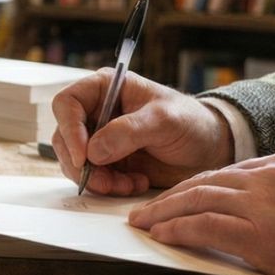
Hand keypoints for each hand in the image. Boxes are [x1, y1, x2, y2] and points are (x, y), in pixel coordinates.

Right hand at [50, 69, 233, 194]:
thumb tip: (93, 151)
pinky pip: (93, 178)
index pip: (67, 103)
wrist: (209, 149)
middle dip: (81, 163)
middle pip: (64, 137)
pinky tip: (135, 184)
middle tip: (104, 180)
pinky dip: (109, 186)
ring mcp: (100, 139)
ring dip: (97, 179)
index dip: (69, 129)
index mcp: (104, 88)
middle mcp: (96, 112)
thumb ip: (128, 131)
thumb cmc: (190, 122)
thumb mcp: (164, 120)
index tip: (83, 155)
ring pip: (75, 161)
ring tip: (127, 184)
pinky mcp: (108, 162)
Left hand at [129, 148, 274, 274]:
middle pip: (207, 180)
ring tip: (144, 224)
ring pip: (197, 199)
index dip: (201, 186)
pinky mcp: (260, 234)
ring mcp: (265, 201)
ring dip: (164, 213)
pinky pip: (203, 226)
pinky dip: (176, 230)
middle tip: (148, 208)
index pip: (232, 171)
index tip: (182, 197)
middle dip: (173, 196)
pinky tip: (161, 237)